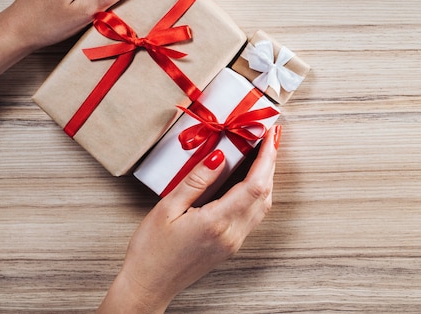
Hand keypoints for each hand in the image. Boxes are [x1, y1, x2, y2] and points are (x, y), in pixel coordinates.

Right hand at [97, 125, 281, 313]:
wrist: (149, 284)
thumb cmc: (152, 250)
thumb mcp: (168, 208)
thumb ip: (196, 181)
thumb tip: (219, 157)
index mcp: (217, 222)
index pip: (254, 184)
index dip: (266, 157)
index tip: (270, 136)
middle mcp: (232, 234)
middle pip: (265, 193)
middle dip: (271, 162)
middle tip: (271, 137)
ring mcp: (234, 242)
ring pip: (263, 205)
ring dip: (267, 177)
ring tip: (265, 154)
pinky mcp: (231, 246)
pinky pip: (254, 215)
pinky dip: (259, 192)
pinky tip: (252, 180)